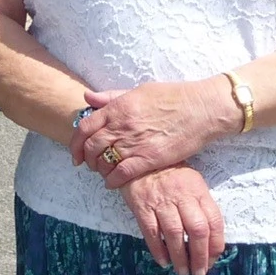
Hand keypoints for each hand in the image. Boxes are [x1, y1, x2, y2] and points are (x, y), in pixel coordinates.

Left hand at [74, 79, 236, 186]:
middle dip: (85, 158)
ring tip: (102, 172)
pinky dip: (113, 180)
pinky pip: (122, 173)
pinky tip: (113, 183)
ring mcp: (135, 142)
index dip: (75, 142)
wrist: (199, 109)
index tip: (76, 152)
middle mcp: (122, 125)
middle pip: (91, 146)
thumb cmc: (171, 97)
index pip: (85, 127)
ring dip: (99, 170)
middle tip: (88, 164)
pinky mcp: (149, 158)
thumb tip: (87, 97)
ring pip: (105, 161)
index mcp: (118, 107)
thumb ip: (111, 97)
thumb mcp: (138, 91)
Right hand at [119, 165, 225, 274]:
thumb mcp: (191, 183)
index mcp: (198, 191)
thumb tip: (208, 241)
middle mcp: (182, 196)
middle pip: (197, 230)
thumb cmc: (169, 173)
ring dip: (180, 258)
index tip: (212, 261)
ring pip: (175, 234)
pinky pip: (151, 232)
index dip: (215, 246)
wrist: (139, 158)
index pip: (214, 222)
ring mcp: (161, 201)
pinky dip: (158, 249)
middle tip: (198, 273)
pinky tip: (163, 261)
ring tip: (182, 271)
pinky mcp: (142, 205)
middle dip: (200, 257)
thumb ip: (200, 207)